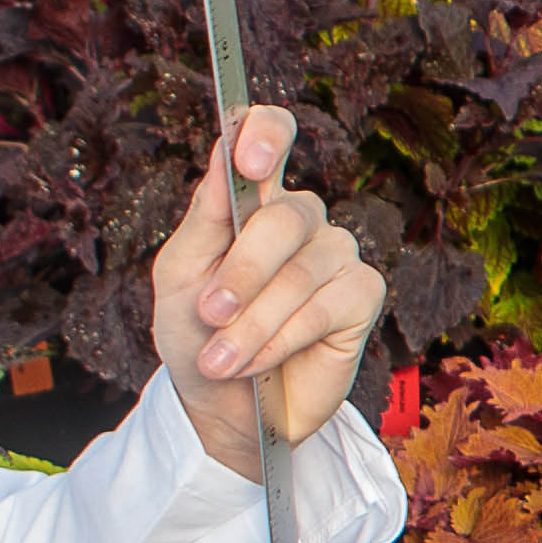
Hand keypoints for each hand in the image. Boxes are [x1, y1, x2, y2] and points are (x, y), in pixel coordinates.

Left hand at [155, 107, 383, 462]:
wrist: (223, 408)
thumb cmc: (197, 335)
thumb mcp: (179, 276)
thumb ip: (204, 216)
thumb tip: (223, 153)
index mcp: (252, 200)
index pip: (270, 136)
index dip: (267, 134)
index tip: (251, 158)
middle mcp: (301, 220)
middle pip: (285, 217)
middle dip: (242, 273)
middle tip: (210, 314)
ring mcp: (336, 255)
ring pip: (302, 272)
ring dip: (253, 324)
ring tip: (221, 361)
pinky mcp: (362, 296)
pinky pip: (327, 307)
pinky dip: (283, 338)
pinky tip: (260, 362)